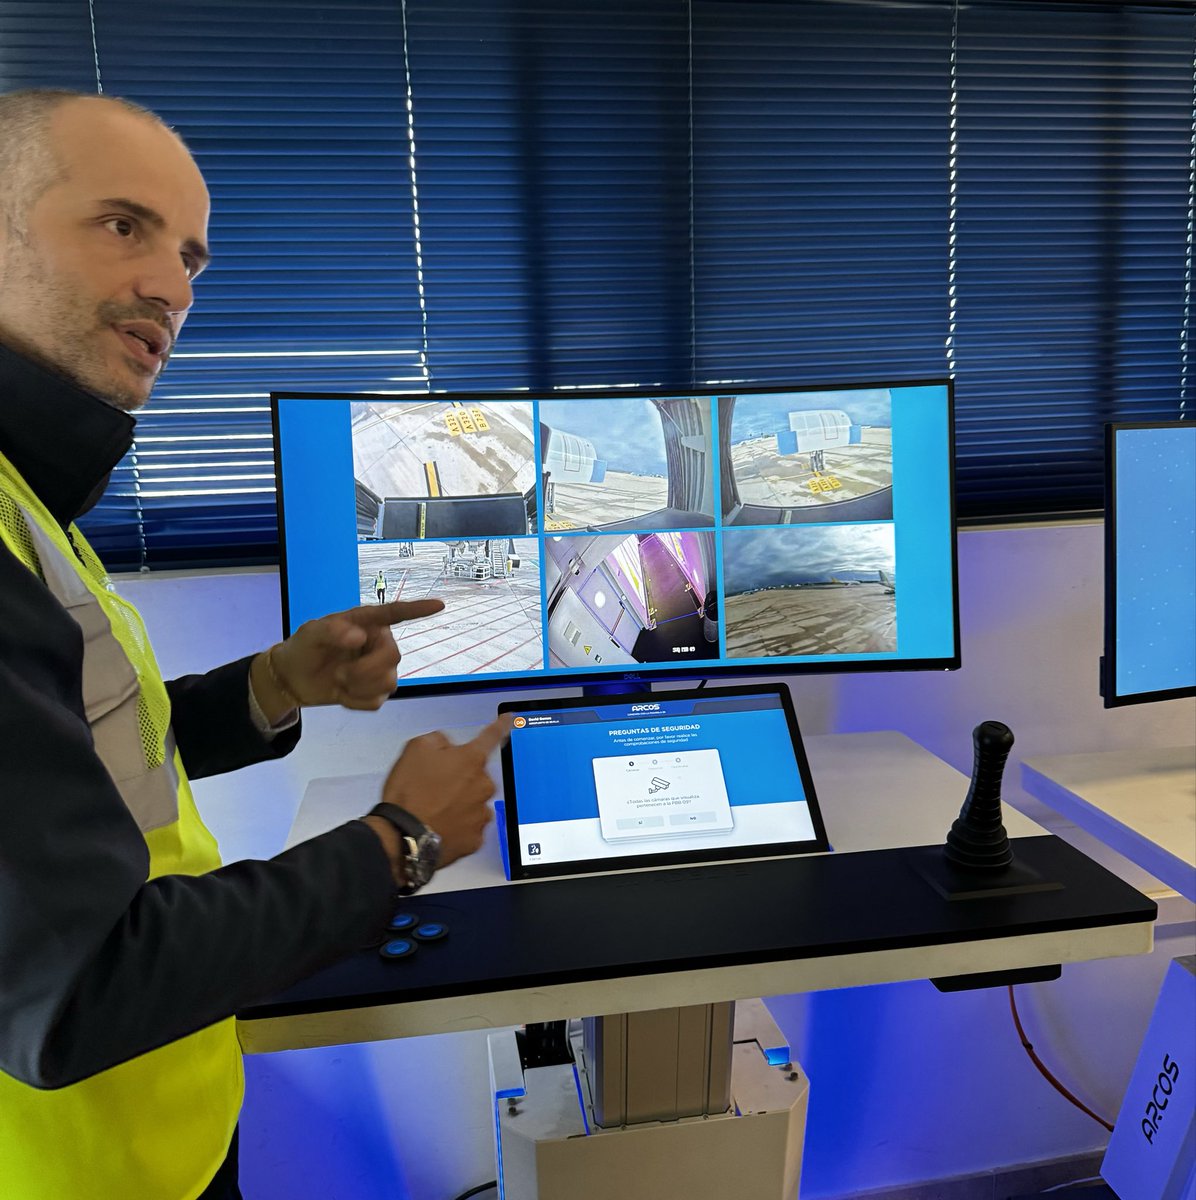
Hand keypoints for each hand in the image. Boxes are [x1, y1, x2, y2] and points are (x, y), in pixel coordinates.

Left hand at [253, 598, 443, 719]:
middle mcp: (380, 643)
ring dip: (358, 687)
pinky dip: (355, 702)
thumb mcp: (311, 633)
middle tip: (340, 674)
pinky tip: (342, 692)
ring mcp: (381, 668)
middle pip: (393, 658)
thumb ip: (332, 630)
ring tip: (339, 680)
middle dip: (365, 671)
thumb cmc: (306, 647)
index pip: (396, 614)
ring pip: (388, 683)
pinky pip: (377, 702)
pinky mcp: (376, 691)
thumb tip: (359, 637)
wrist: (295, 677)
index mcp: (368, 622)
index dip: (418, 610)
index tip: (438, 605)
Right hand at [373, 715, 514, 869]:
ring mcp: (481, 814)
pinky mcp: (475, 839)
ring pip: (474, 802)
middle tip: (434, 787)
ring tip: (432, 810)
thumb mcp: (415, 749)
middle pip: (477, 776)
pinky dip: (457, 826)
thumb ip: (438, 740)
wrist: (401, 837)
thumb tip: (447, 746)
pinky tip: (438, 826)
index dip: (501, 726)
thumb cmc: (408, 793)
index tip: (510, 720)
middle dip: (460, 778)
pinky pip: (469, 827)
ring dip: (459, 803)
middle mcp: (482, 786)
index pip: (491, 737)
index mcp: (470, 760)